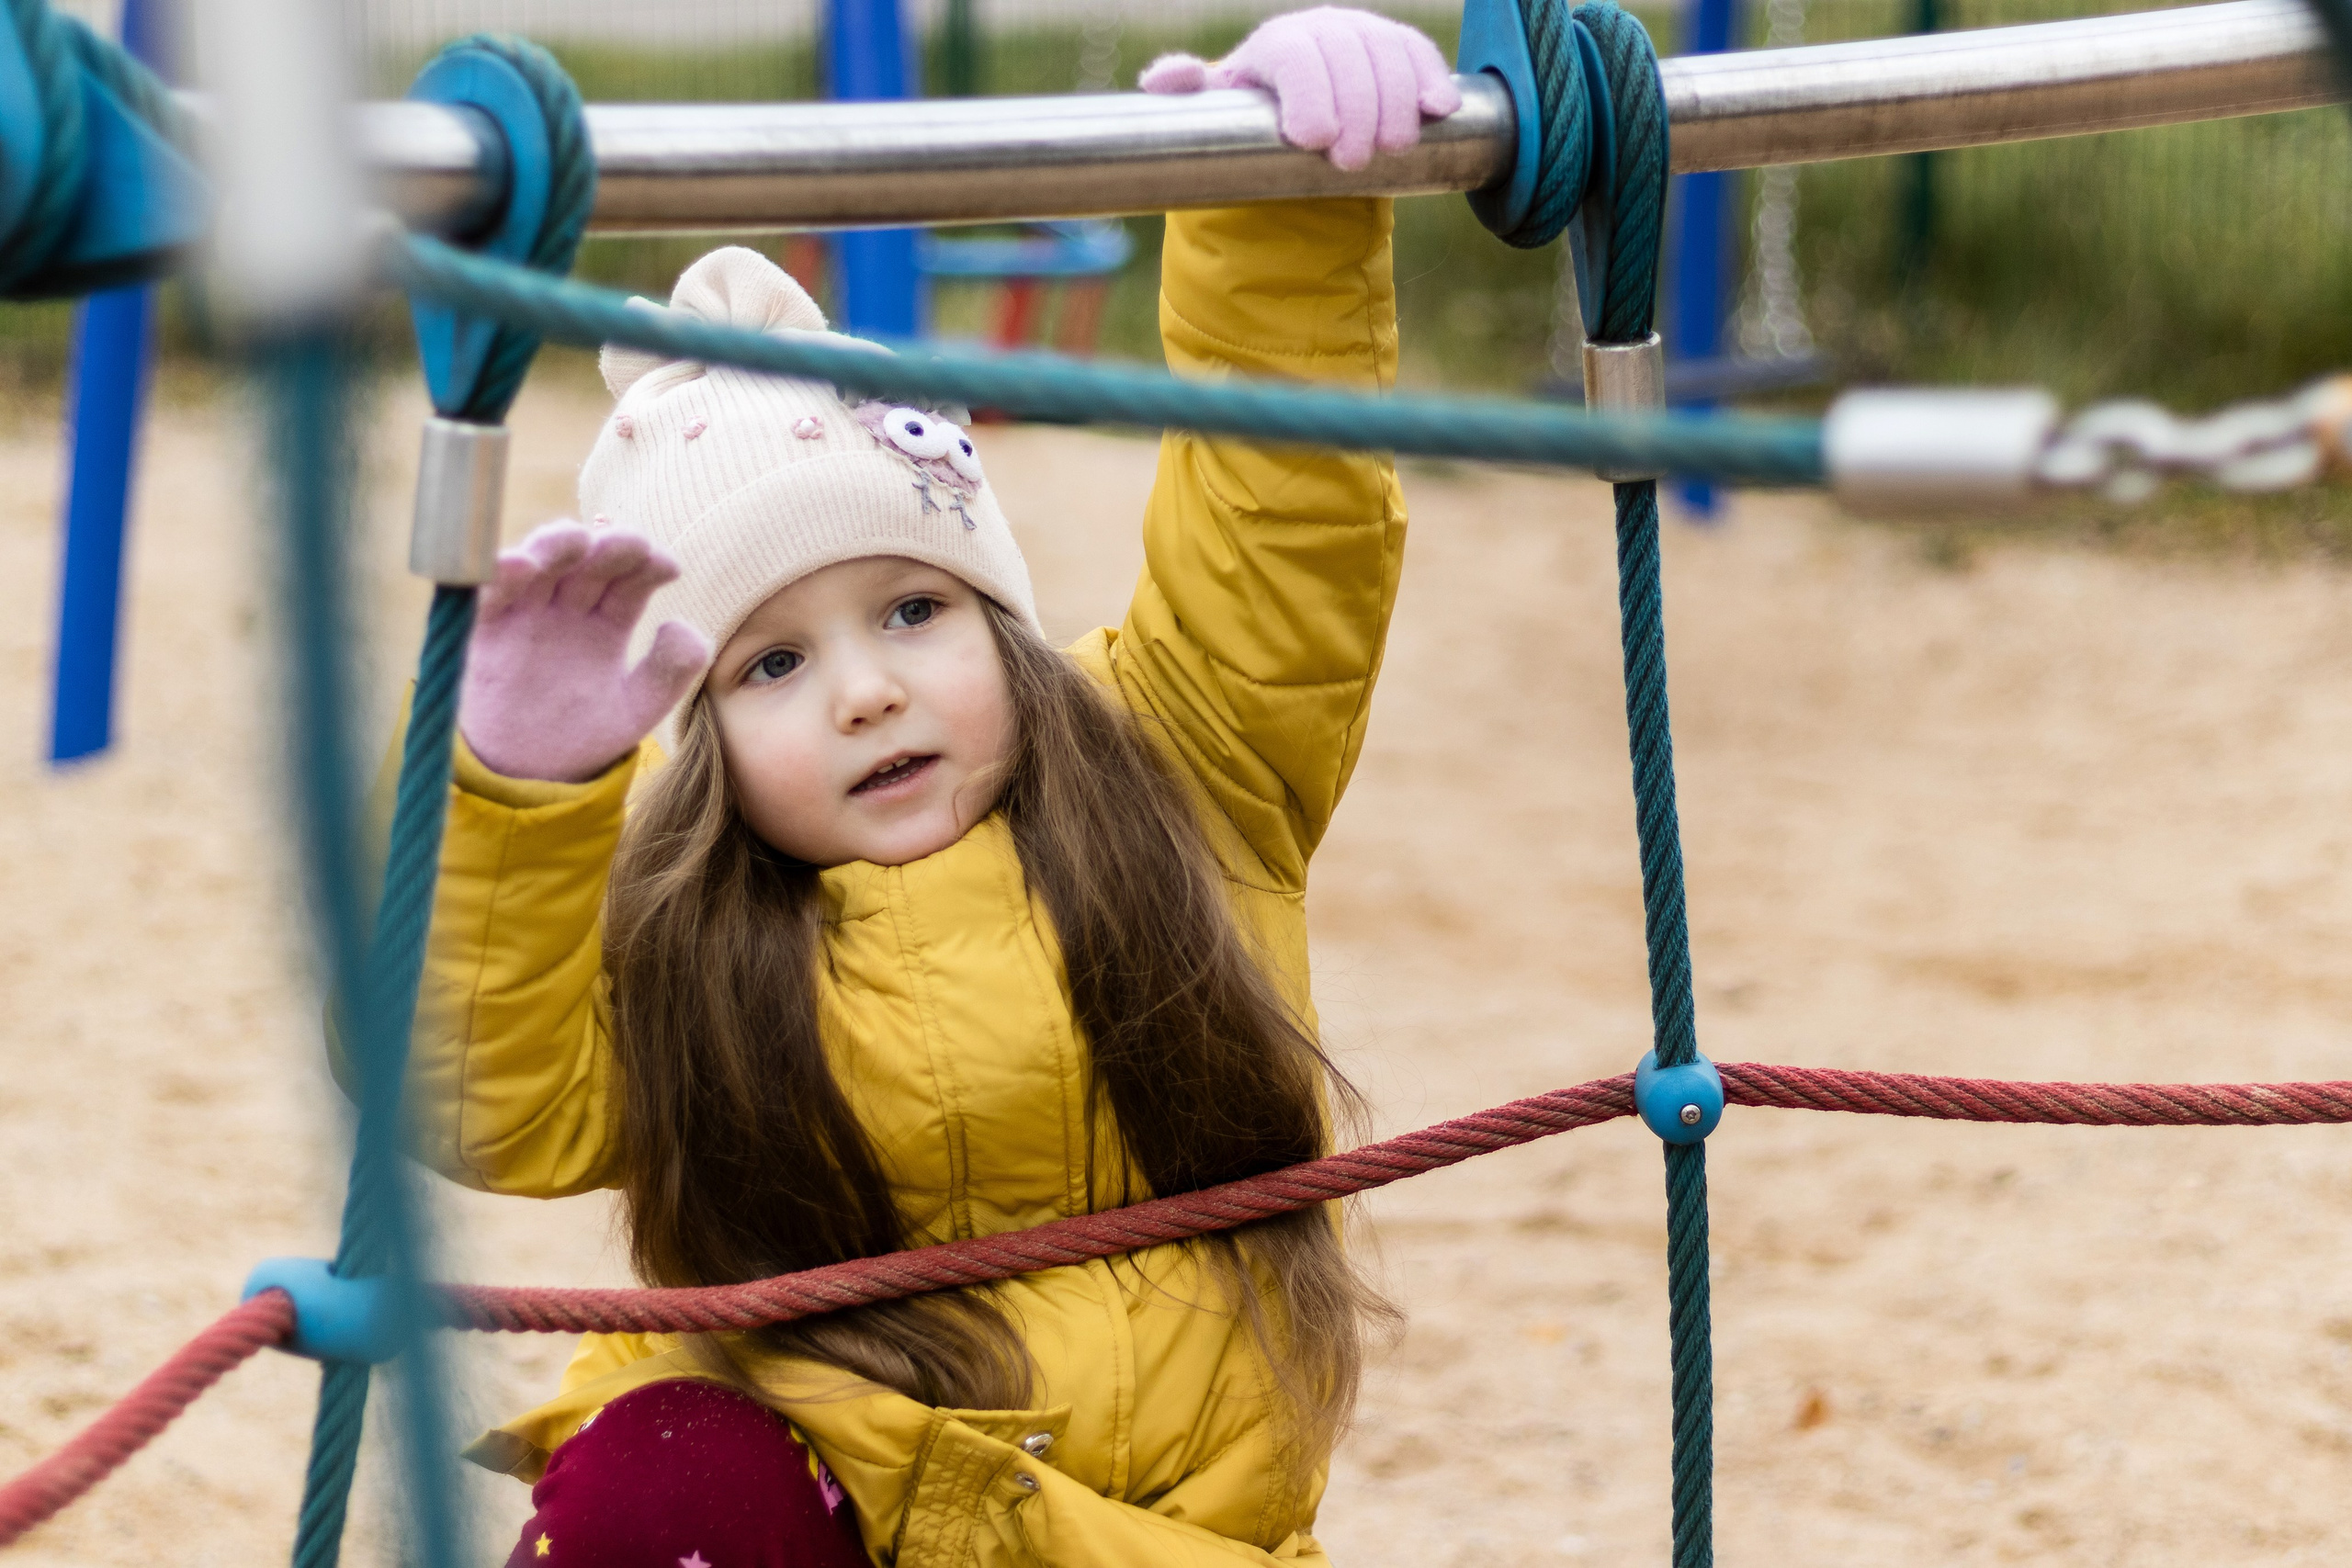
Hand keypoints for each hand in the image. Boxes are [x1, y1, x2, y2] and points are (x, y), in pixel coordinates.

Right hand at [458, 521, 710, 783]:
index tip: (667, 568)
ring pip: (541, 563)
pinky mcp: (486, 631)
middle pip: (590, 560)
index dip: (649, 563)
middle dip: (611, 546)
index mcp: (608, 619)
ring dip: (558, 543)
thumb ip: (670, 672)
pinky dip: (499, 576)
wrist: (529, 777)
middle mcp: (567, 607)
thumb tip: (682, 624)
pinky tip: (516, 565)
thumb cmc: (583, 735)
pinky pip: (488, 595)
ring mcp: (526, 614)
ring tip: (575, 540)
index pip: (632, 576)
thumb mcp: (637, 709)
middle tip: (629, 544)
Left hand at [1139, 7, 1460, 172]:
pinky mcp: (1397, 50)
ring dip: (1397, 103)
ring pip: (1388, 54)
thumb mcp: (1218, 108)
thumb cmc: (1255, 113)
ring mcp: (1363, 35)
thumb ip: (1188, 93)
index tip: (1315, 141)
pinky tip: (1440, 109)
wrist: (1299, 109)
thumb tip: (1164, 79)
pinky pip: (1419, 54)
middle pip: (1346, 56)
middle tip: (1353, 162)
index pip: (1295, 55)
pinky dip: (1432, 79)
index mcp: (1276, 43)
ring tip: (1394, 149)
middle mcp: (1321, 28)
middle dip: (1356, 110)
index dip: (1309, 94)